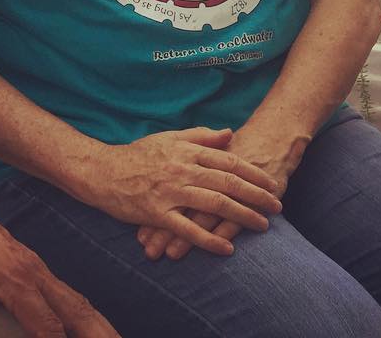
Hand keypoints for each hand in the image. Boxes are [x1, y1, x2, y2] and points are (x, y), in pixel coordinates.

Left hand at [0, 178, 119, 336]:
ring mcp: (39, 268)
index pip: (48, 327)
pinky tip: (92, 327)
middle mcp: (36, 274)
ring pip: (78, 301)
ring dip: (99, 326)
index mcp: (17, 280)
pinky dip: (85, 314)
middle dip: (100, 336)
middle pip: (78, 312)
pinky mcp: (36, 267)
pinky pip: (69, 293)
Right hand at [136, 122, 302, 261]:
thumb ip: (199, 136)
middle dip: (256, 195)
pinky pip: (188, 229)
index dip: (253, 172)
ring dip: (242, 216)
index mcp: (184, 150)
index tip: (272, 182)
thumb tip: (229, 133)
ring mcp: (169, 192)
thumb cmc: (137, 154)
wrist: (102, 171)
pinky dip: (209, 240)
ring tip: (263, 226)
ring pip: (213, 204)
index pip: (227, 160)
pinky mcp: (157, 213)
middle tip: (278, 206)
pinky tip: (227, 249)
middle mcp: (180, 169)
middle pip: (227, 182)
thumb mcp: (168, 138)